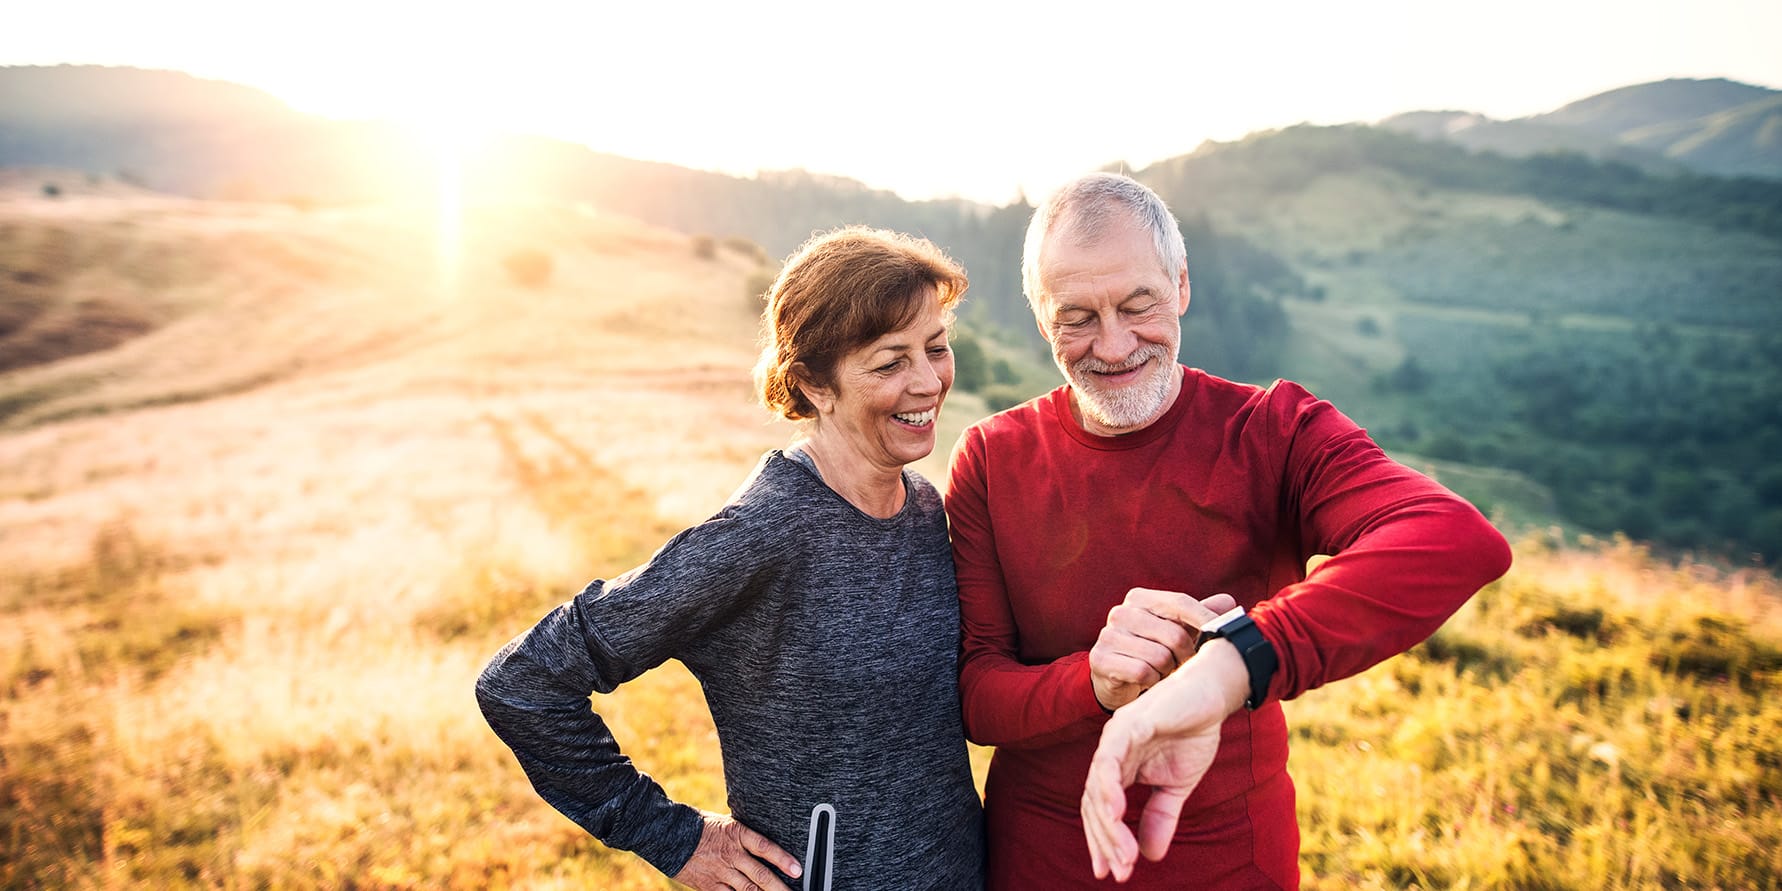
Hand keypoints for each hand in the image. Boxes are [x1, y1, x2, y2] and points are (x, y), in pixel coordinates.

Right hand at [672, 811, 801, 890]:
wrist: (668, 835)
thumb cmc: (700, 827)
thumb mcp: (726, 823)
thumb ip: (744, 836)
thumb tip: (766, 842)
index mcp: (737, 834)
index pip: (764, 847)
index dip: (782, 859)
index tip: (798, 870)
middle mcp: (730, 854)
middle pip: (760, 875)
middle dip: (780, 888)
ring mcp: (720, 872)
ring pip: (748, 890)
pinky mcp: (709, 886)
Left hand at [1081, 639, 1249, 881]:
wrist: (1212, 695)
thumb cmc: (1192, 733)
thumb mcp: (1178, 785)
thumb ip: (1161, 816)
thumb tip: (1149, 856)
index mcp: (1118, 766)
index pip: (1099, 810)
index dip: (1103, 841)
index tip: (1111, 873)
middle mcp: (1109, 753)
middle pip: (1092, 803)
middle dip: (1104, 840)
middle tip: (1118, 871)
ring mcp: (1115, 737)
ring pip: (1097, 786)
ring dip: (1108, 823)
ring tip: (1123, 854)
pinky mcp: (1129, 724)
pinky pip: (1110, 758)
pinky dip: (1108, 786)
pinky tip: (1116, 812)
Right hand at [1089, 589, 1236, 709]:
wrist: (1115, 679)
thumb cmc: (1151, 650)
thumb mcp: (1176, 631)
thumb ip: (1199, 616)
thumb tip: (1228, 602)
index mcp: (1139, 598)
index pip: (1180, 602)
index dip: (1205, 618)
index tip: (1221, 632)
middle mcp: (1120, 613)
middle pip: (1174, 634)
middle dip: (1185, 654)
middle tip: (1182, 663)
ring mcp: (1108, 635)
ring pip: (1160, 657)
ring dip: (1167, 670)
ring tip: (1162, 671)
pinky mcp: (1100, 659)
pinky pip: (1142, 672)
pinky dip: (1151, 681)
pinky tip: (1147, 681)